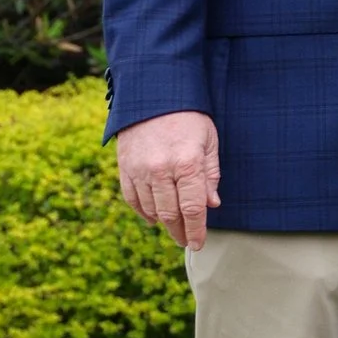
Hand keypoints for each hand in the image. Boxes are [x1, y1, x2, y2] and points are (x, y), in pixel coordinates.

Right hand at [115, 110, 220, 248]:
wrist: (154, 94)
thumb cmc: (188, 116)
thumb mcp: (208, 141)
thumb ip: (210, 175)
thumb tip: (212, 205)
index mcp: (187, 163)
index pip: (192, 208)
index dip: (196, 230)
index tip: (198, 244)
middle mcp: (162, 169)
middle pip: (170, 214)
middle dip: (179, 232)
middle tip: (185, 241)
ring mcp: (140, 169)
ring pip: (151, 209)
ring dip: (162, 223)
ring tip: (173, 228)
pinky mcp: (125, 167)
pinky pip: (132, 198)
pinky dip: (143, 212)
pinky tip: (152, 218)